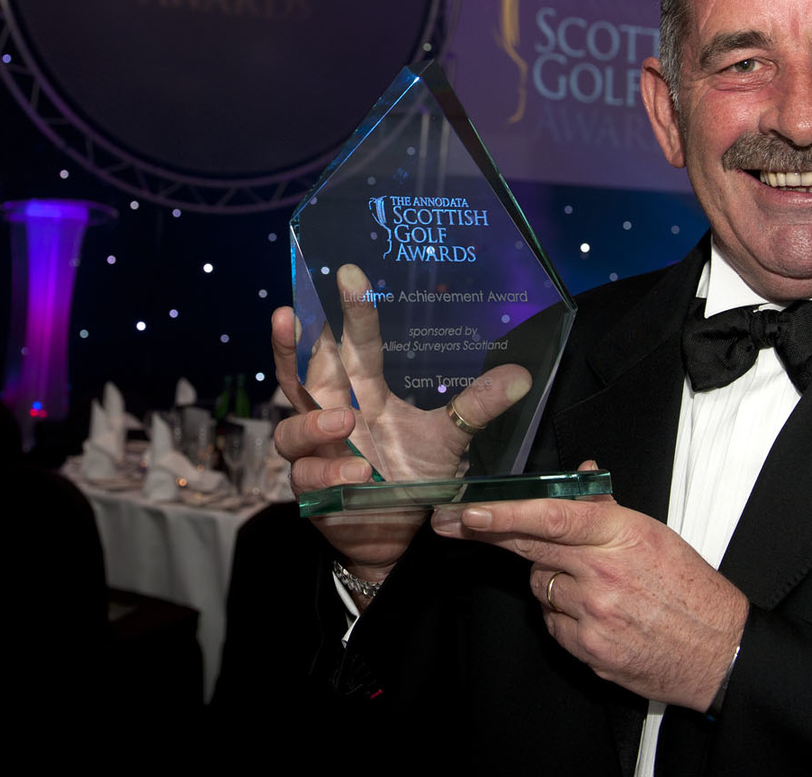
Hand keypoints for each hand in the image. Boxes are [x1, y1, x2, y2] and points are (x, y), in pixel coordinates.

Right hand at [271, 263, 531, 585]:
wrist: (395, 535)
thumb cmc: (412, 474)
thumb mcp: (450, 439)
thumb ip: (477, 407)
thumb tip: (522, 374)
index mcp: (361, 390)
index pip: (353, 343)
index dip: (350, 311)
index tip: (351, 275)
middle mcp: (329, 412)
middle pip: (297, 372)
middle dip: (289, 343)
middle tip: (290, 313)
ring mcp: (315, 451)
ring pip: (292, 427)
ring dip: (313, 422)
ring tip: (342, 422)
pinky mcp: (311, 487)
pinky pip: (310, 476)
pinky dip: (331, 473)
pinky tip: (357, 474)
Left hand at [431, 462, 747, 709]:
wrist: (720, 650)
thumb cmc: (691, 589)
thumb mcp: (654, 535)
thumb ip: (606, 509)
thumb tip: (578, 477)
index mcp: (622, 536)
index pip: (552, 517)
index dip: (505, 512)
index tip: (470, 509)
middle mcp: (603, 574)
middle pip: (529, 548)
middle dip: (487, 532)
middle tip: (455, 522)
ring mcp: (594, 615)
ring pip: (539, 585)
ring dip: (550, 579)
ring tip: (588, 584)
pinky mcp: (588, 650)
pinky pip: (552, 622)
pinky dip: (562, 614)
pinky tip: (594, 614)